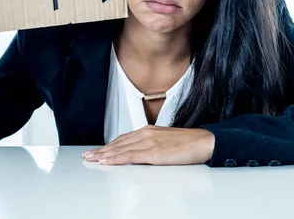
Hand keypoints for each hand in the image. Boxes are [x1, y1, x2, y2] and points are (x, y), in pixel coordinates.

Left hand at [82, 125, 214, 165]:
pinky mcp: (155, 153)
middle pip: (119, 143)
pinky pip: (131, 156)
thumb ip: (152, 146)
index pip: (124, 139)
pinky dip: (117, 158)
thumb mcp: (166, 142)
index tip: (98, 151)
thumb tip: (141, 155)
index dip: (109, 145)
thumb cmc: (189, 143)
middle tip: (87, 156)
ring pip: (121, 149)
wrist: (205, 141)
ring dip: (105, 155)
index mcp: (149, 131)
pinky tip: (108, 162)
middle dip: (102, 150)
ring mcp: (150, 142)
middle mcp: (147, 134)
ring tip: (92, 159)